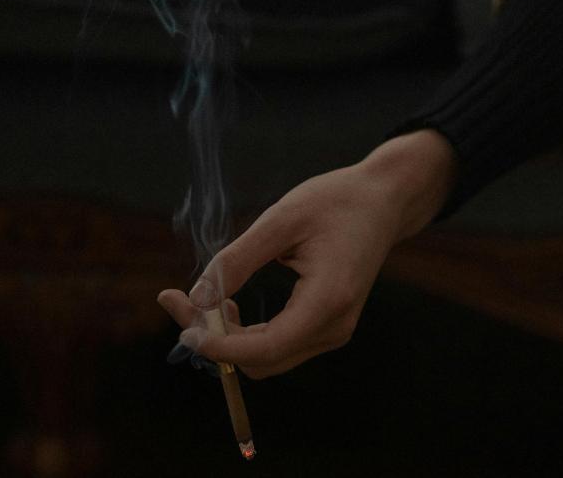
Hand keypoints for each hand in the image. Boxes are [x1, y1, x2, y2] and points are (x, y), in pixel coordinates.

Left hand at [158, 129, 456, 378]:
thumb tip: (197, 297)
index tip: (181, 322)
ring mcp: (333, 331)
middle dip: (215, 339)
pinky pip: (278, 346)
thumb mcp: (281, 220)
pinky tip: (229, 305)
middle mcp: (334, 327)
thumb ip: (237, 260)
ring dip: (229, 338)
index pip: (264, 348)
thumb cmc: (336, 202)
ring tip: (207, 299)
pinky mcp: (327, 326)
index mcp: (328, 301)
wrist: (382, 202)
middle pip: (261, 360)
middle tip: (180, 299)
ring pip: (267, 358)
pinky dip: (246, 334)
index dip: (217, 345)